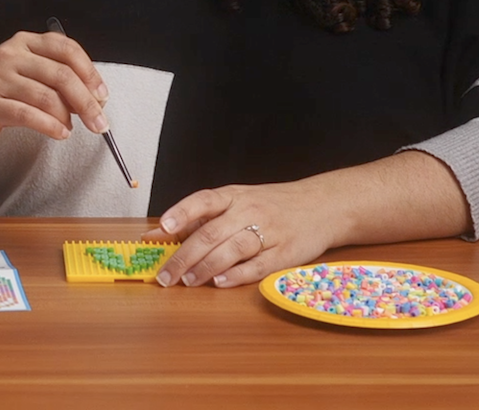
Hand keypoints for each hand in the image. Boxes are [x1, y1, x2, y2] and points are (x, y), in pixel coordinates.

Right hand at [0, 30, 109, 143]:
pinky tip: (59, 133)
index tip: (102, 95)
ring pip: (47, 97)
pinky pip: (28, 115)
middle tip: (99, 122)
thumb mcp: (27, 71)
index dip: (90, 72)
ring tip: (71, 128)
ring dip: (68, 117)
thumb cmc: (0, 88)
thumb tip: (94, 98)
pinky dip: (50, 127)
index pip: (66, 49)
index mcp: (25, 42)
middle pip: (62, 75)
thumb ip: (57, 77)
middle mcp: (11, 55)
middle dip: (87, 102)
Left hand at [145, 181, 341, 289]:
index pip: (203, 201)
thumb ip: (198, 218)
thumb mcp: (236, 202)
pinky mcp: (285, 253)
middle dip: (185, 256)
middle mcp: (249, 211)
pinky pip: (258, 265)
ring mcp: (268, 232)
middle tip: (166, 275)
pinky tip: (221, 282)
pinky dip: (238, 275)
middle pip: (211, 232)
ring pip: (232, 249)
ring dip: (206, 267)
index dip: (181, 213)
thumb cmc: (271, 205)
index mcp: (234, 196)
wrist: (322, 205)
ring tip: (188, 281)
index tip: (163, 228)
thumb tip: (156, 234)